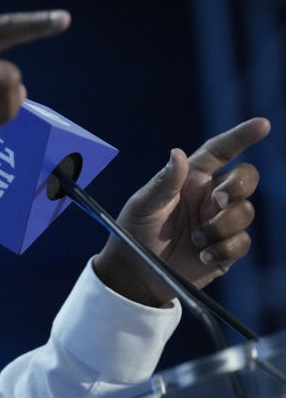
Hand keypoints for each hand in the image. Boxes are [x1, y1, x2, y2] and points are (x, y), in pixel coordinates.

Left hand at [94, 118, 270, 306]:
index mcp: (190, 180)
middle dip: (237, 186)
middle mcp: (209, 197)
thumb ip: (163, 182)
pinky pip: (242, 242)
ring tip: (195, 238)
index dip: (241, 137)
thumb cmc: (134, 233)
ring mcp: (219, 222)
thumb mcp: (142, 205)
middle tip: (216, 201)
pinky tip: (202, 256)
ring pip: (245, 211)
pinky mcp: (225, 249)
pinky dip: (223, 249)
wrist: (136, 273)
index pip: (220, 152)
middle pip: (245, 178)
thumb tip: (178, 154)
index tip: (262, 124)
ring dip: (221, 226)